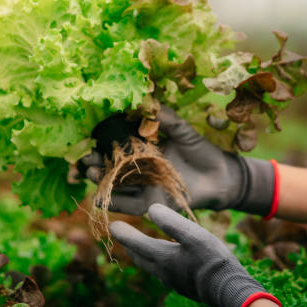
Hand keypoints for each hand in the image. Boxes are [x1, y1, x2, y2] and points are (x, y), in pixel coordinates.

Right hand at [80, 106, 276, 215]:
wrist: (221, 176)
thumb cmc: (201, 150)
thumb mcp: (182, 129)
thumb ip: (164, 117)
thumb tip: (145, 101)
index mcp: (143, 148)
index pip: (115, 145)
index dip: (99, 142)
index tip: (87, 138)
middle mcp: (139, 168)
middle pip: (109, 166)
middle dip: (94, 162)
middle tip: (85, 157)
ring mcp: (143, 186)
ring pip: (115, 185)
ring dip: (100, 180)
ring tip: (90, 172)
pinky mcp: (151, 203)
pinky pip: (129, 205)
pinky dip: (114, 203)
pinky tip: (100, 198)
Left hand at [109, 203, 279, 306]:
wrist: (231, 290)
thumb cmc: (213, 260)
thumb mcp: (194, 235)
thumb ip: (171, 222)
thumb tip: (151, 208)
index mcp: (163, 258)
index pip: (135, 243)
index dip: (123, 233)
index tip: (112, 225)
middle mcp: (163, 272)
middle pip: (140, 257)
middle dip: (129, 245)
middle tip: (121, 234)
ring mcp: (173, 281)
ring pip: (151, 266)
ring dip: (142, 254)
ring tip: (140, 246)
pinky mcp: (184, 287)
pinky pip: (164, 272)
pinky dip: (157, 262)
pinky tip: (167, 260)